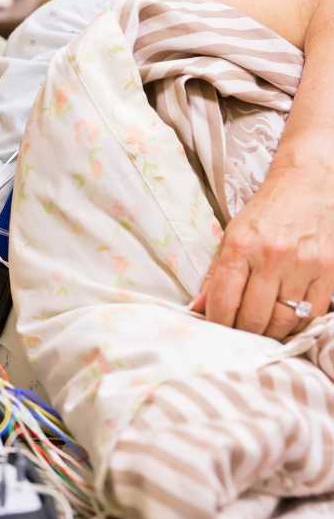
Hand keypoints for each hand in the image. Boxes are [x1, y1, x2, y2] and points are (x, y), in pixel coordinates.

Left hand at [191, 162, 333, 339]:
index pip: (223, 301)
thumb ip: (214, 275)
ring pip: (283, 321)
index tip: (215, 331)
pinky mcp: (329, 270)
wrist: (309, 183)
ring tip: (261, 330)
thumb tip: (197, 308)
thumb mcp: (231, 236)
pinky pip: (311, 313)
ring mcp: (304, 264)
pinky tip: (286, 321)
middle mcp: (272, 256)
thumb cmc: (265, 213)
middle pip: (253, 318)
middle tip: (238, 335)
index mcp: (240, 246)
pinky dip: (297, 325)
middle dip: (242, 333)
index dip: (217, 324)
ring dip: (269, 333)